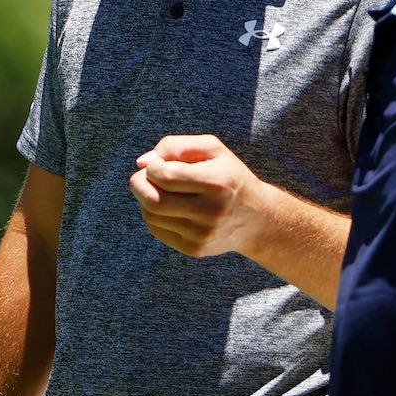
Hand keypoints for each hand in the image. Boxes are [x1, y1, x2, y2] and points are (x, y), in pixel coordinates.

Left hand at [128, 134, 270, 258]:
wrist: (256, 218)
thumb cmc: (228, 175)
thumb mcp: (212, 149)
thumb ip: (175, 146)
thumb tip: (142, 163)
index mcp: (217, 183)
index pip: (165, 176)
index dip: (152, 166)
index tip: (158, 163)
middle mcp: (211, 212)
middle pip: (152, 200)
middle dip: (138, 183)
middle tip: (144, 176)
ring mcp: (202, 234)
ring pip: (150, 215)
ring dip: (145, 198)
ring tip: (159, 190)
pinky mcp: (194, 249)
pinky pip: (156, 230)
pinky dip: (153, 215)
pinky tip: (168, 207)